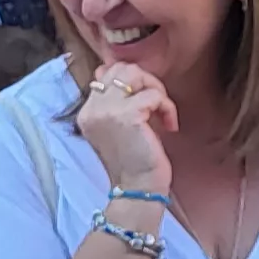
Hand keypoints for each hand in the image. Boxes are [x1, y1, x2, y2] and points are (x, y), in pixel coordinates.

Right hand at [75, 64, 178, 192]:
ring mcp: (106, 111)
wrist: (137, 189)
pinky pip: (153, 95)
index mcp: (87, 112)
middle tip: (157, 105)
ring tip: (162, 111)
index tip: (146, 104)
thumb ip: (117, 103)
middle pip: (120, 68)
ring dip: (155, 89)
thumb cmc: (134, 161)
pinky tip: (170, 126)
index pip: (107, 73)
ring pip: (134, 73)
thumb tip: (123, 74)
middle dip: (146, 80)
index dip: (133, 82)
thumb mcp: (119, 128)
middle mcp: (92, 109)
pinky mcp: (126, 115)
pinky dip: (167, 107)